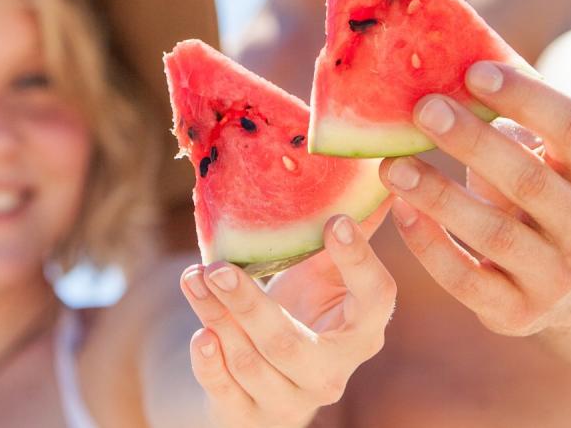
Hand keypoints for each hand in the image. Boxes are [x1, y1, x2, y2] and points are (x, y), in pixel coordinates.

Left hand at [179, 206, 394, 427]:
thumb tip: (376, 168)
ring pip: (252, 364)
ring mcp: (292, 399)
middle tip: (219, 266)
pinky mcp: (253, 417)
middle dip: (250, 306)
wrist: (266, 379)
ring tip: (193, 280)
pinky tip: (199, 333)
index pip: (374, 298)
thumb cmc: (303, 313)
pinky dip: (211, 364)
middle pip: (290, 343)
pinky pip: (228, 393)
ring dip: (217, 319)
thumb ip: (344, 231)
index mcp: (363, 330)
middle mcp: (333, 371)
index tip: (335, 221)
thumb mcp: (324, 274)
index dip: (358, 261)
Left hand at [382, 61, 570, 336]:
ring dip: (439, 196)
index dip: (526, 97)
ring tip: (392, 165)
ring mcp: (558, 276)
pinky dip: (430, 246)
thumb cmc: (543, 192)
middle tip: (423, 109)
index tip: (473, 70)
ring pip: (497, 235)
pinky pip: (467, 280)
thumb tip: (439, 61)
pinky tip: (400, 212)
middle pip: (530, 181)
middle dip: (473, 143)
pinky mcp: (520, 313)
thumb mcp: (544, 155)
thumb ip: (509, 118)